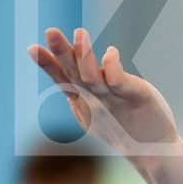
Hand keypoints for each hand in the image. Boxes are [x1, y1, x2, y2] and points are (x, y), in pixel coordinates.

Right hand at [28, 27, 177, 153]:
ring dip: (84, 55)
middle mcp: (93, 100)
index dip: (46, 64)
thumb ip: (81, 91)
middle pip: (73, 73)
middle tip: (50, 31)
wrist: (151, 151)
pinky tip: (110, 52)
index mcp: (82, 100)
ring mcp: (112, 100)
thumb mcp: (95, 109)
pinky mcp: (133, 97)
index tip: (31, 47)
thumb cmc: (122, 126)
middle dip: (61, 52)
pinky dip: (112, 67)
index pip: (61, 79)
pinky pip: (119, 82)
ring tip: (80, 32)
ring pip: (92, 77)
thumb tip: (69, 70)